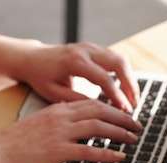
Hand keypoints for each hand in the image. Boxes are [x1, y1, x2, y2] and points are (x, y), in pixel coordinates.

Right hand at [0, 99, 141, 162]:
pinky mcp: (58, 151)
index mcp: (57, 109)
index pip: (91, 102)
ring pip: (99, 127)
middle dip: (122, 117)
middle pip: (100, 111)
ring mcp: (61, 134)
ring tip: (132, 138)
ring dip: (120, 132)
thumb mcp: (38, 124)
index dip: (112, 107)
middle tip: (136, 125)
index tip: (123, 113)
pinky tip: (119, 157)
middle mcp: (61, 117)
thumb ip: (56, 121)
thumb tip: (72, 126)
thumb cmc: (13, 143)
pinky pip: (90, 150)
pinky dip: (108, 153)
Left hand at [13, 42, 139, 111]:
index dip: (116, 96)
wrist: (32, 58)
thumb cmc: (40, 77)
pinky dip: (123, 74)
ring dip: (130, 79)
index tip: (125, 111)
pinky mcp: (94, 48)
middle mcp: (86, 50)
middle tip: (134, 105)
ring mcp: (91, 47)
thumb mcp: (52, 93)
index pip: (104, 79)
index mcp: (75, 61)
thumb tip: (98, 111)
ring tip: (133, 99)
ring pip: (120, 59)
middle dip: (130, 86)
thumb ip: (75, 100)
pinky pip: (115, 59)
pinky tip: (125, 90)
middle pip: (118, 64)